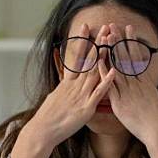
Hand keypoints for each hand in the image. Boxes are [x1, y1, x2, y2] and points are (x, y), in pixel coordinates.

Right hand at [29, 23, 115, 148]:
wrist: (43, 130)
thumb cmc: (48, 117)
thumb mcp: (55, 97)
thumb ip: (64, 88)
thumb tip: (65, 82)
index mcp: (68, 82)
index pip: (76, 57)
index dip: (82, 41)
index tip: (86, 26)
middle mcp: (74, 85)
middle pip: (88, 60)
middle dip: (97, 43)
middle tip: (104, 27)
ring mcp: (81, 95)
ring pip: (94, 72)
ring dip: (104, 56)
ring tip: (111, 41)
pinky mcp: (86, 108)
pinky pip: (98, 93)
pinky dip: (106, 82)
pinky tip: (114, 71)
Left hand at [96, 23, 157, 143]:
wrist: (157, 129)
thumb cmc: (156, 116)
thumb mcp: (154, 96)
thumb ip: (147, 86)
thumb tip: (145, 80)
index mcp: (144, 80)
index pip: (136, 56)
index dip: (131, 42)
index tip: (128, 28)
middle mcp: (135, 83)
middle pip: (126, 58)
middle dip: (119, 41)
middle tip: (113, 25)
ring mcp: (127, 91)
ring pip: (118, 68)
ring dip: (111, 52)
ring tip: (106, 37)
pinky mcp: (119, 102)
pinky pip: (110, 86)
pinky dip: (105, 74)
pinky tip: (99, 62)